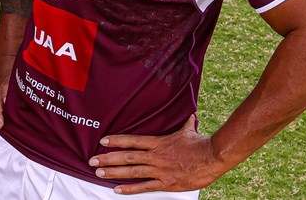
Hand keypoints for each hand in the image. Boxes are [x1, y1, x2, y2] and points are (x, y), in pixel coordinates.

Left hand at [92, 115, 230, 193]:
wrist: (213, 157)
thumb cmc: (201, 144)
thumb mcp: (189, 131)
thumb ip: (186, 124)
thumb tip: (190, 114)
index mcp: (158, 143)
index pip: (133, 141)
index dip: (116, 141)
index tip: (102, 141)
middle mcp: (155, 156)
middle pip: (127, 157)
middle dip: (107, 158)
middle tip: (92, 161)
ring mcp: (159, 170)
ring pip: (132, 172)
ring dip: (114, 172)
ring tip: (99, 173)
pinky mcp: (166, 183)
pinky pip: (144, 187)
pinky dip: (130, 189)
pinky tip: (117, 190)